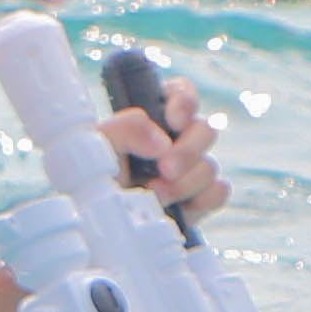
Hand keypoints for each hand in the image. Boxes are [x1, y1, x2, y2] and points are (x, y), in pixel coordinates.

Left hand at [92, 72, 229, 230]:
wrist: (97, 218)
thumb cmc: (92, 174)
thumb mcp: (96, 144)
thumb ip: (125, 129)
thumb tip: (163, 142)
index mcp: (152, 116)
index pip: (182, 93)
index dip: (185, 102)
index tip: (174, 121)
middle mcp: (175, 139)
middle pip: (205, 131)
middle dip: (188, 151)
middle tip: (165, 169)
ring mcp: (189, 169)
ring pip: (209, 166)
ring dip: (184, 183)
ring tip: (154, 194)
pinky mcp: (198, 198)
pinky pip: (218, 192)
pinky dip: (201, 200)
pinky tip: (177, 206)